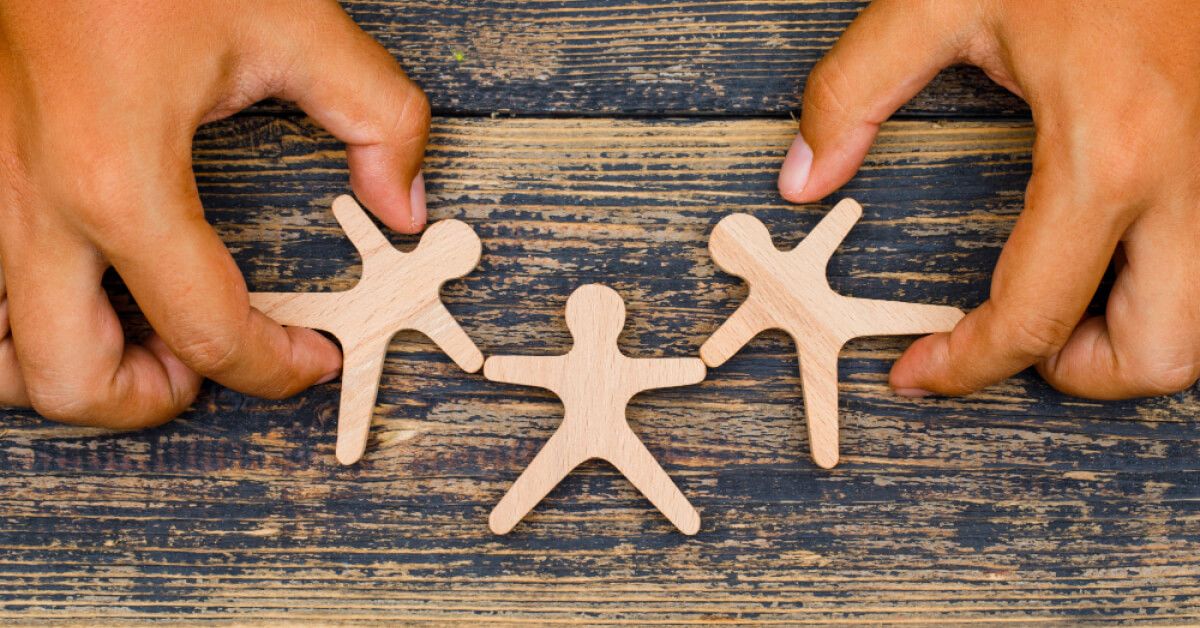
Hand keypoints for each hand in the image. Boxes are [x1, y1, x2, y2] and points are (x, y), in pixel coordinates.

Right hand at [0, 1, 429, 426]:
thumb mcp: (292, 22)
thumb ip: (376, 115)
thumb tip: (404, 198)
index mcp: (116, 180)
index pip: (207, 331)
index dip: (276, 367)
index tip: (312, 359)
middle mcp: (31, 204)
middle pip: (73, 382)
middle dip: (156, 398)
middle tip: (214, 361)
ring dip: (75, 370)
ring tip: (142, 336)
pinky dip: (28, 323)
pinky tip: (86, 290)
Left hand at [781, 0, 1199, 399]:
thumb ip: (855, 90)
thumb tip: (801, 176)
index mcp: (1111, 151)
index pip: (1034, 317)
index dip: (967, 366)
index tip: (920, 373)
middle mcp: (1192, 176)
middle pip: (1161, 355)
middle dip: (1078, 373)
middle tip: (1013, 342)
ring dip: (1128, 335)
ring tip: (1058, 298)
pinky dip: (1159, 285)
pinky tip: (1107, 247)